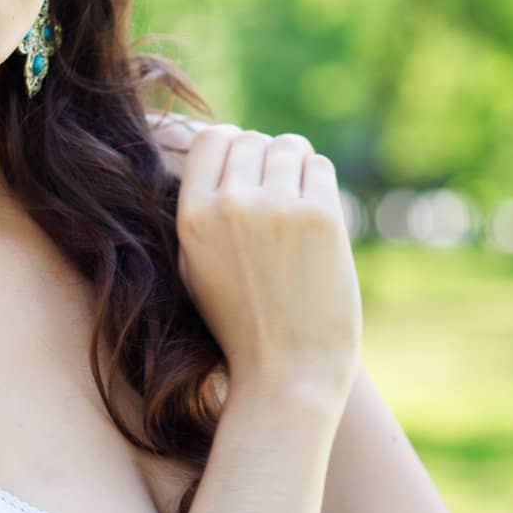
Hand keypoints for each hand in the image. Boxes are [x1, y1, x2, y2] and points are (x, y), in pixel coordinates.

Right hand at [174, 125, 362, 402]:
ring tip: (299, 197)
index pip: (211, 139)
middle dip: (266, 157)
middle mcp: (230, 205)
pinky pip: (320, 168)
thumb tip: (224, 150)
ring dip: (295, 164)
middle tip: (278, 188)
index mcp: (192, 217)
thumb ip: (201, 210)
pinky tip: (317, 210)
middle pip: (252, 140)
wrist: (287, 373)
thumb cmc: (240, 324)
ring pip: (289, 147)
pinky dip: (320, 181)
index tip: (246, 163)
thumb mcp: (194, 266)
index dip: (232, 144)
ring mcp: (277, 208)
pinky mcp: (320, 217)